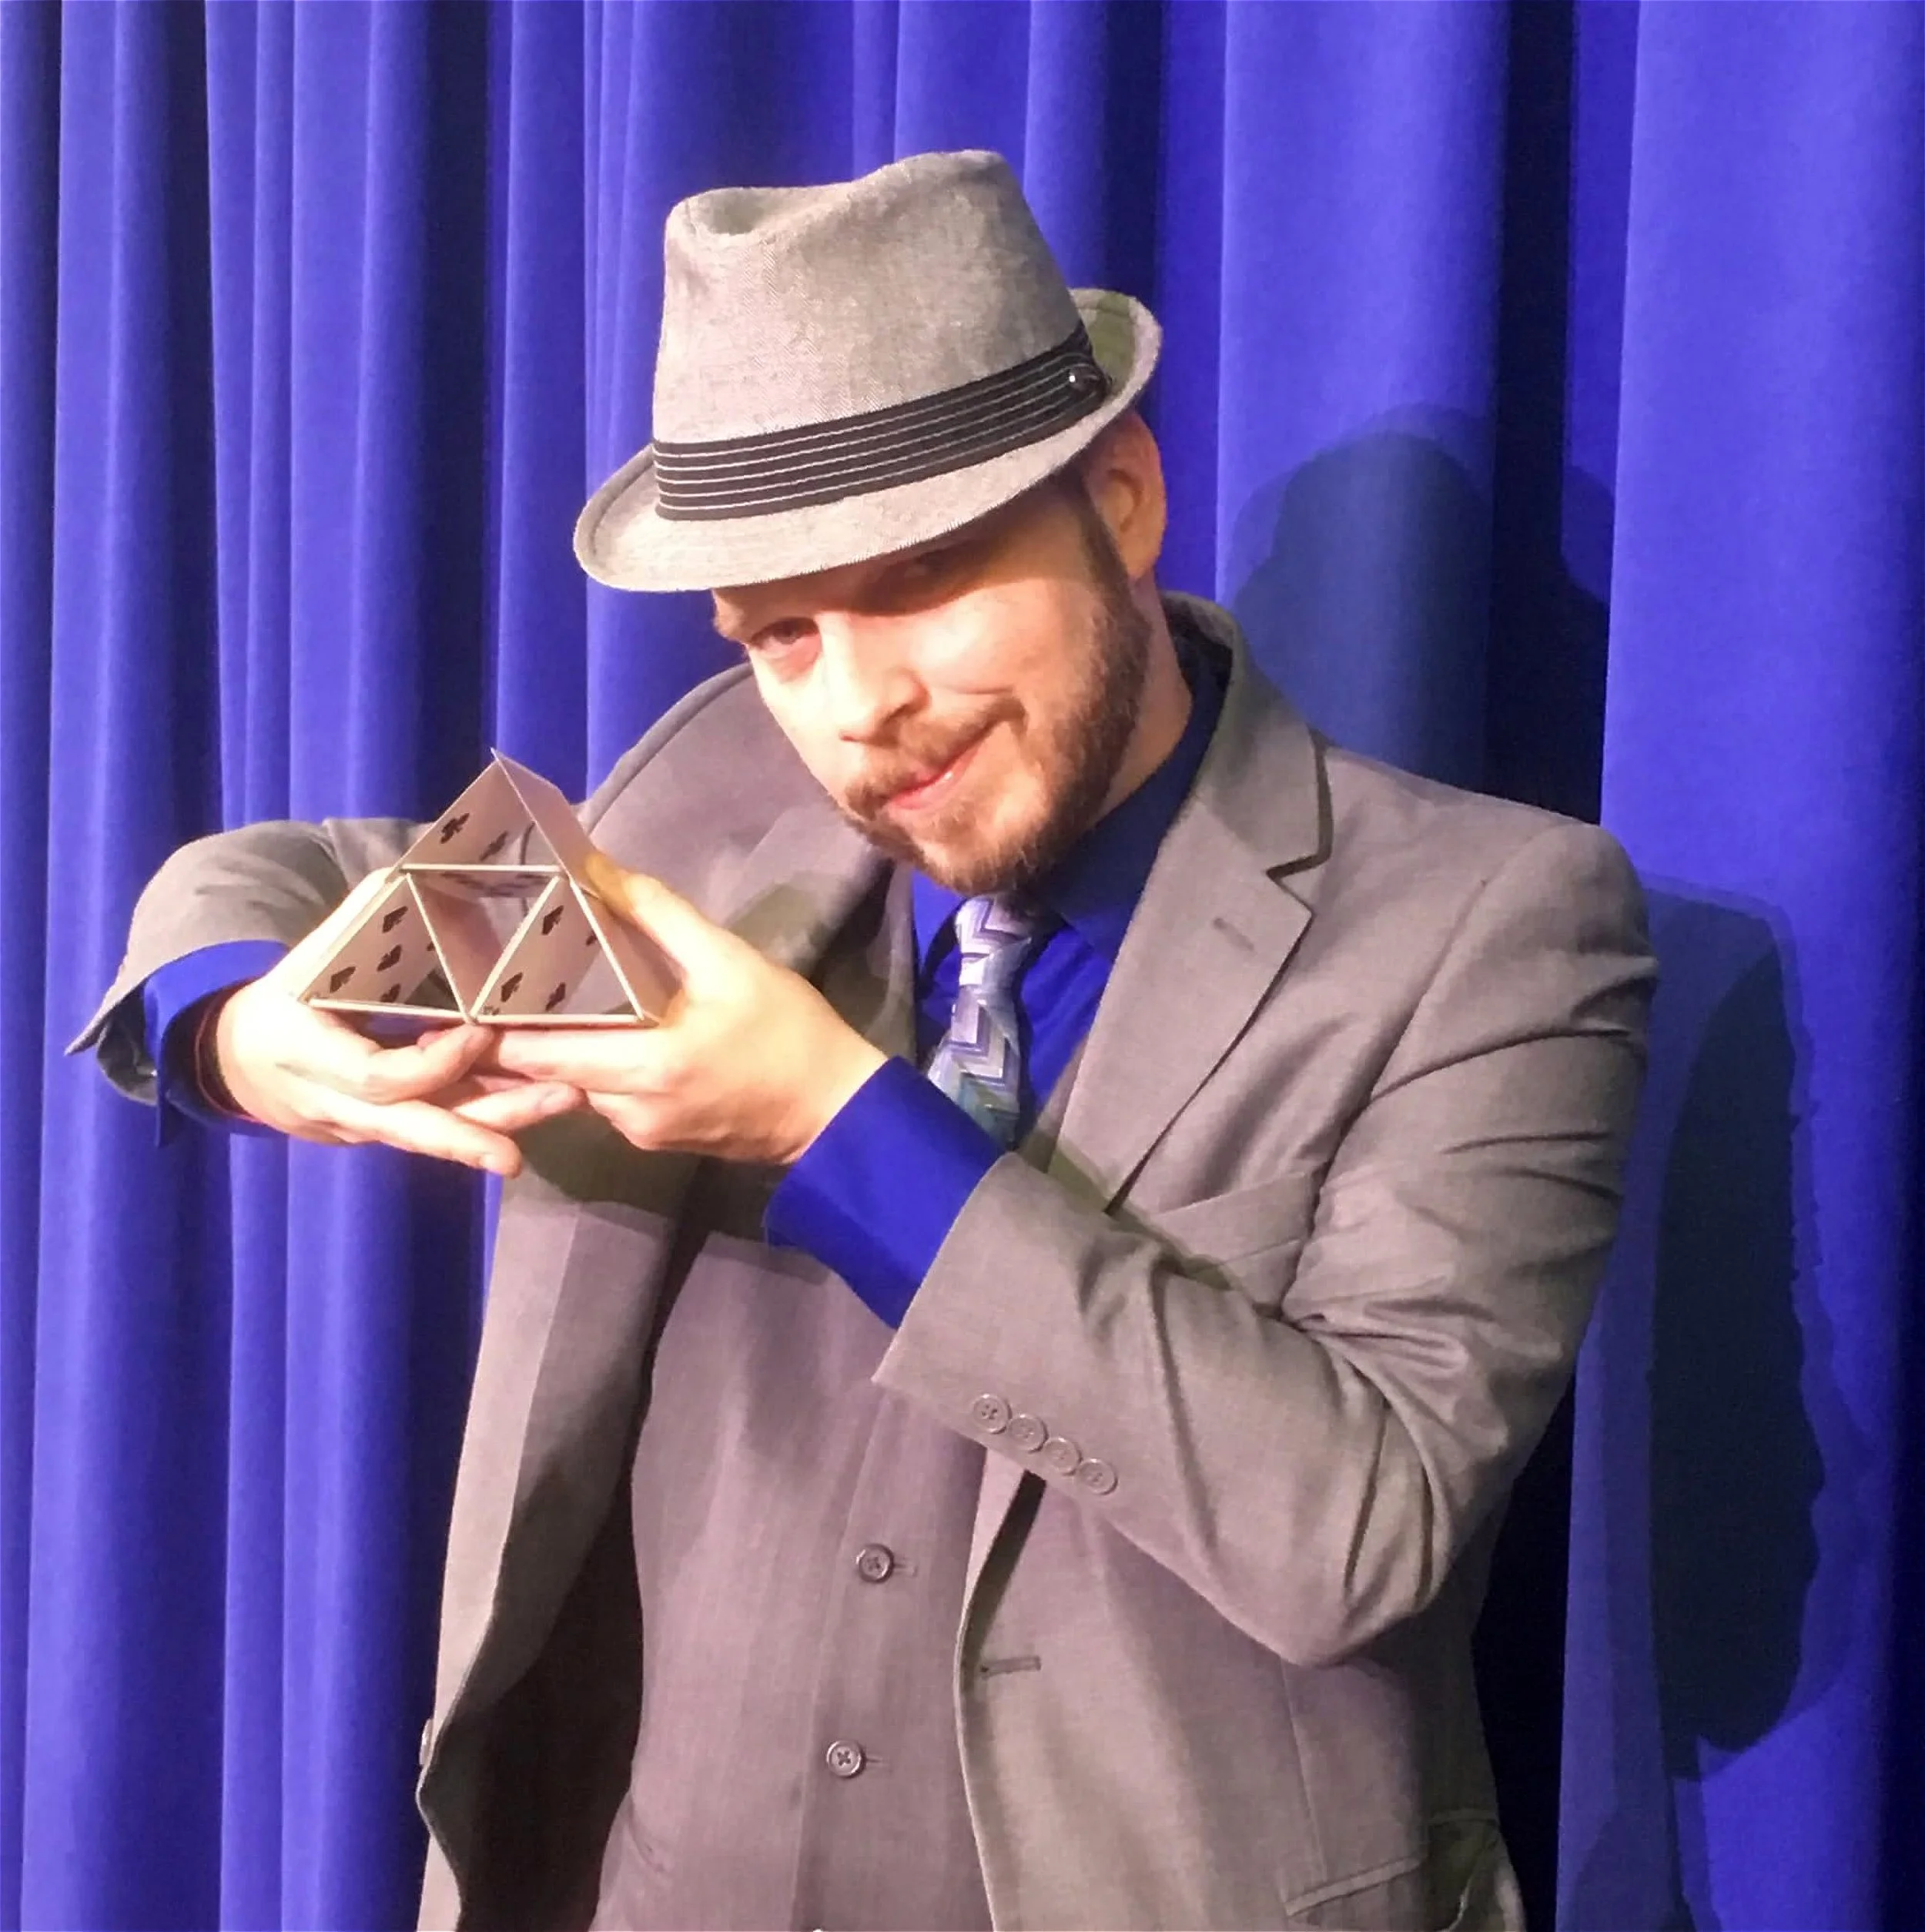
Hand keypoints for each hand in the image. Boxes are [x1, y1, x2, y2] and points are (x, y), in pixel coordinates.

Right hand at [209, 871, 582, 1175]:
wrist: (238, 1065)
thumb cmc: (284, 999)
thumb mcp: (305, 961)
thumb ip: (358, 922)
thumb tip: (412, 868)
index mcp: (308, 1056)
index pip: (376, 1077)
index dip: (431, 1062)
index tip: (480, 1034)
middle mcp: (334, 1104)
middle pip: (411, 1127)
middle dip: (474, 1131)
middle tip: (542, 1123)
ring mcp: (360, 1128)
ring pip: (432, 1135)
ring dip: (500, 1122)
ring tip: (566, 1102)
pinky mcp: (383, 1137)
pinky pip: (435, 1131)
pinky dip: (487, 1117)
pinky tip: (541, 1101)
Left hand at [483, 853, 886, 1164]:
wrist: (839, 1113)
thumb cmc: (791, 1033)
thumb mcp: (730, 961)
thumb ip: (659, 914)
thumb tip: (595, 869)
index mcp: (641, 1068)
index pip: (532, 1054)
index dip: (487, 1025)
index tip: (458, 986)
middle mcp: (626, 1111)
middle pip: (541, 1072)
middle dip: (510, 1033)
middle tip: (482, 980)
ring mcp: (638, 1130)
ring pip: (572, 1084)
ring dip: (552, 1046)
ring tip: (526, 995)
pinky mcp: (654, 1137)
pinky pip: (602, 1096)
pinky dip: (586, 1062)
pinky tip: (585, 1026)